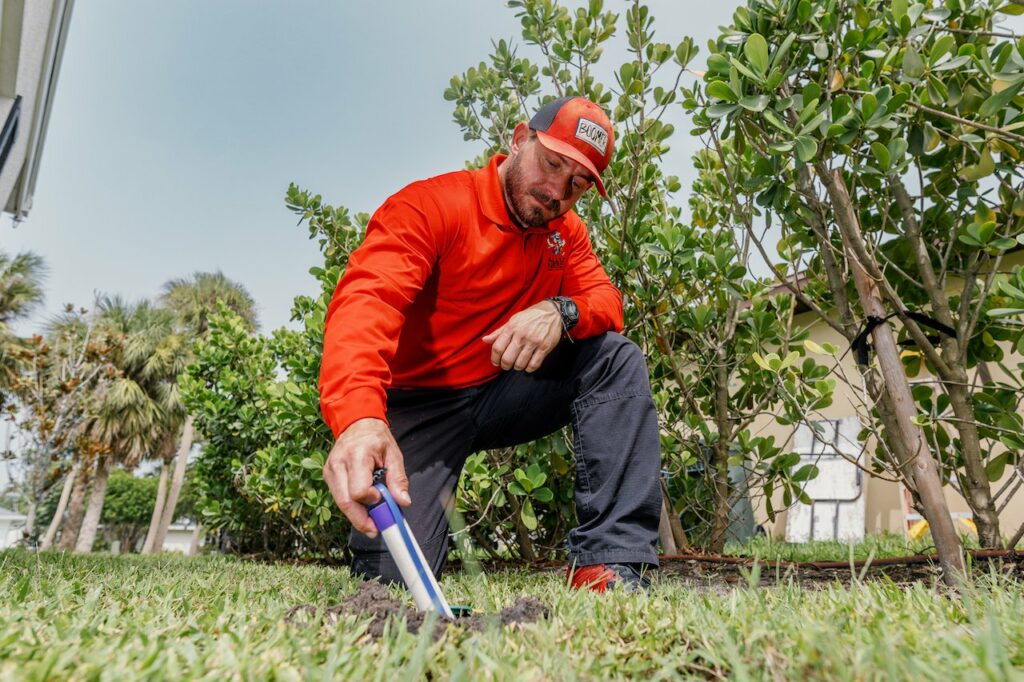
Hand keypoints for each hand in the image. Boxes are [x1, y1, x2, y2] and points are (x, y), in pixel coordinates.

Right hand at [322, 417, 410, 537]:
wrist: (357, 424)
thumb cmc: (377, 439)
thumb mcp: (394, 454)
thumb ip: (398, 480)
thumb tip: (403, 503)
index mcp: (357, 456)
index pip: (358, 490)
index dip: (371, 500)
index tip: (381, 498)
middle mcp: (338, 464)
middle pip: (345, 502)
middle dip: (361, 519)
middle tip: (377, 528)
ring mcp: (330, 470)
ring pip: (340, 503)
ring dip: (356, 515)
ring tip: (372, 516)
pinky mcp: (327, 476)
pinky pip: (339, 498)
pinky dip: (351, 506)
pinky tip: (363, 504)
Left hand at [481, 300, 562, 371]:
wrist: (553, 312)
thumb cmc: (531, 316)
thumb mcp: (513, 320)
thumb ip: (499, 332)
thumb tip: (484, 340)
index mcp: (512, 328)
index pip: (497, 348)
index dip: (494, 358)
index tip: (496, 362)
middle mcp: (522, 335)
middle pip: (507, 359)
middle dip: (505, 365)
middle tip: (506, 365)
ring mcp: (534, 342)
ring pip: (520, 364)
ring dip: (517, 367)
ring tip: (517, 364)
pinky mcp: (545, 347)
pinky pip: (534, 365)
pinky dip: (529, 369)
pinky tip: (528, 365)